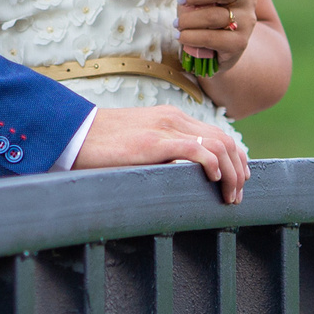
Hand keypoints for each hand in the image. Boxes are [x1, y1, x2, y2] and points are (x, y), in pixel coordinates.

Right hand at [70, 106, 249, 201]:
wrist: (74, 133)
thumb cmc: (102, 145)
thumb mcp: (139, 145)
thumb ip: (161, 152)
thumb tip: (179, 176)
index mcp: (171, 117)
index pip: (217, 134)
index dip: (235, 158)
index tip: (239, 181)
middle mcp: (173, 118)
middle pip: (225, 140)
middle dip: (238, 170)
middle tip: (237, 196)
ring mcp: (165, 128)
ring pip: (218, 145)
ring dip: (231, 173)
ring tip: (229, 196)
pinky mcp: (155, 141)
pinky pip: (197, 149)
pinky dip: (213, 165)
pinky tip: (212, 180)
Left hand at [177, 0, 253, 70]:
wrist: (223, 50)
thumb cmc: (208, 16)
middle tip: (180, 1)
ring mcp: (246, 21)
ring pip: (213, 16)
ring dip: (188, 20)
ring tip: (177, 24)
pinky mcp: (240, 42)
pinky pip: (211, 37)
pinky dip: (191, 37)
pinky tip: (182, 37)